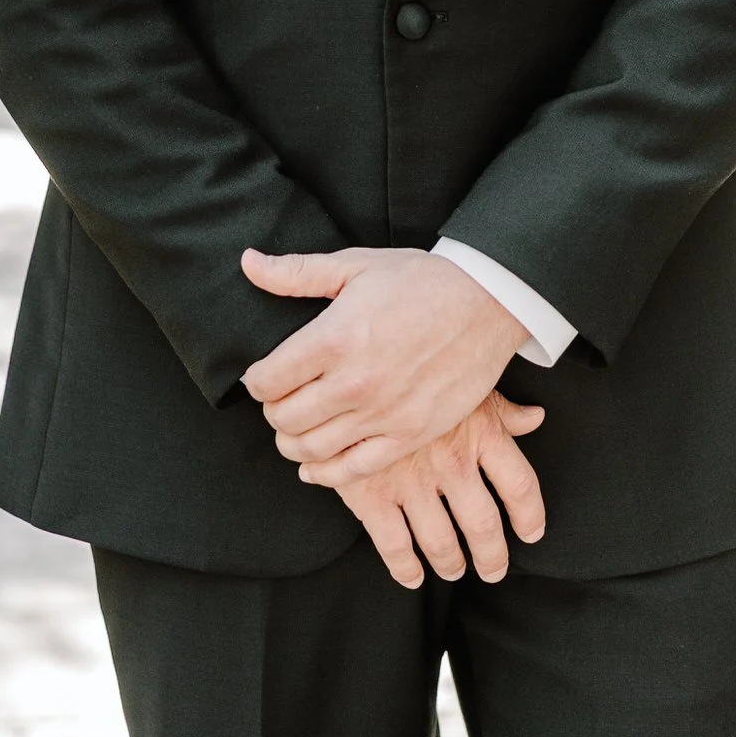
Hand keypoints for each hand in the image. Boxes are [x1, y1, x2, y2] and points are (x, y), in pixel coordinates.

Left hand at [240, 245, 528, 480]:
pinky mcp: (409, 435)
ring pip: (311, 449)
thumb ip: (296, 272)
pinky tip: (315, 464)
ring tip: (294, 429)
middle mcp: (354, 381)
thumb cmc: (420, 279)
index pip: (267, 380)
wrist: (487, 301)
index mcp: (335, 337)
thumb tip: (248, 263)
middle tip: (279, 401)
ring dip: (292, 443)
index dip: (257, 380)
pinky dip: (325, 473)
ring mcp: (383, 413)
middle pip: (284, 419)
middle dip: (272, 412)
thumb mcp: (355, 265)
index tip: (263, 375)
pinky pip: (353, 470)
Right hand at [324, 392, 546, 588]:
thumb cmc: (415, 370)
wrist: (349, 366)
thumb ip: (501, 409)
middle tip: (493, 569)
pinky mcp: (371, 492)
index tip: (531, 533)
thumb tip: (536, 418)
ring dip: (451, 563)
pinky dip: (406, 568)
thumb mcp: (462, 381)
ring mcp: (410, 479)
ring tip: (453, 569)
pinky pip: (394, 546)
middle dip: (492, 556)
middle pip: (484, 525)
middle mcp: (450, 460)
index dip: (530, 517)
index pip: (520, 486)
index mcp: (479, 431)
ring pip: (442, 543)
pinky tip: (412, 574)